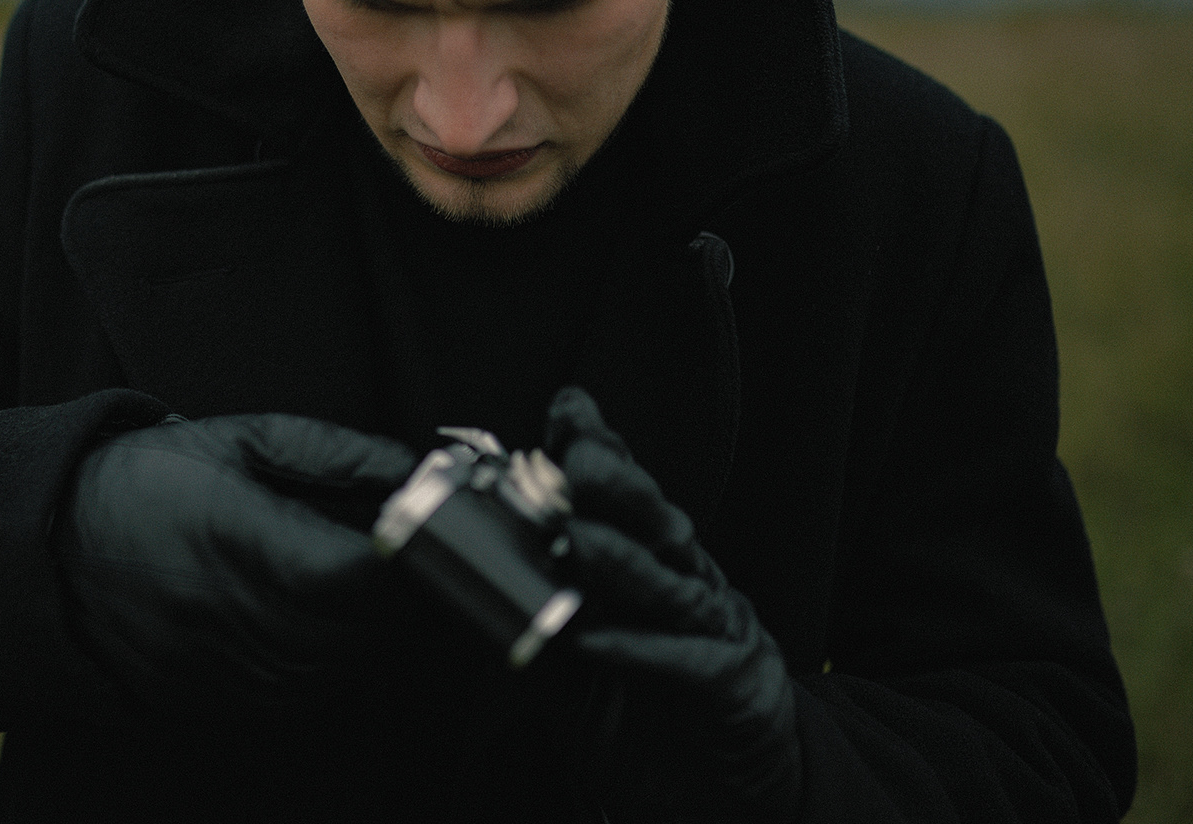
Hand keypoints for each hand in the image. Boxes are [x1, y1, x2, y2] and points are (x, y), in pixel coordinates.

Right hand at [53, 412, 417, 717]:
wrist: (42, 547)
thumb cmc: (138, 478)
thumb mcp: (232, 439)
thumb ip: (329, 450)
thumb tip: (407, 468)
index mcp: (234, 536)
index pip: (352, 573)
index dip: (397, 556)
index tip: (407, 530)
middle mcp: (226, 611)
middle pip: (355, 629)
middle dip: (390, 594)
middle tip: (390, 554)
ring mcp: (216, 664)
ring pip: (334, 669)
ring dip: (361, 633)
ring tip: (347, 586)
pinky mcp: (207, 698)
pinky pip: (297, 698)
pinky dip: (323, 665)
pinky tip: (308, 622)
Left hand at [546, 387, 801, 821]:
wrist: (726, 794)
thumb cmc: (645, 715)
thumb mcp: (572, 664)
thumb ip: (530, 618)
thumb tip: (460, 577)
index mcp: (653, 566)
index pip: (625, 497)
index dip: (601, 448)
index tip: (566, 408)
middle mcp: (689, 585)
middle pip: (654, 523)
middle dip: (617, 483)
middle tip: (576, 456)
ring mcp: (716, 632)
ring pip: (671, 584)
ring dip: (622, 560)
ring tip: (577, 537)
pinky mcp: (731, 685)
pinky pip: (685, 662)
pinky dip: (641, 650)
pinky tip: (599, 640)